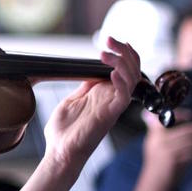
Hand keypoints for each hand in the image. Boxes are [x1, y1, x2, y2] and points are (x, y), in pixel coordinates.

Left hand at [43, 37, 140, 175]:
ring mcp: (112, 106)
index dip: (121, 52)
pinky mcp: (110, 115)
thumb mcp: (73, 100)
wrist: (59, 151)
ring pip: (131, 80)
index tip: (110, 40)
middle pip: (131, 69)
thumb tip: (91, 71)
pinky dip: (120, 82)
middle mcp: (111, 98)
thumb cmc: (64, 130)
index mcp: (103, 92)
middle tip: (109, 39)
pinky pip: (123, 96)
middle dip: (123, 51)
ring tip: (107, 54)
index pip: (123, 68)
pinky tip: (112, 73)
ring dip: (122, 63)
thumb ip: (85, 86)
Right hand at [141, 110, 191, 189]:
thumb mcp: (156, 147)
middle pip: (185, 130)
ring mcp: (165, 149)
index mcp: (154, 135)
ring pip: (190, 141)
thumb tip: (183, 126)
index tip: (189, 115)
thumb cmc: (159, 166)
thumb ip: (164, 135)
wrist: (155, 184)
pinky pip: (191, 152)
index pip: (163, 117)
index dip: (177, 114)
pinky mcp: (173, 159)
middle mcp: (158, 140)